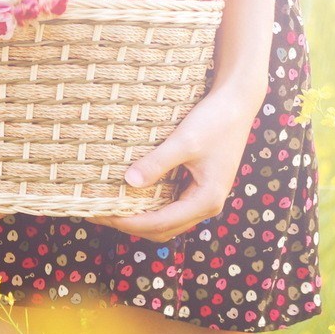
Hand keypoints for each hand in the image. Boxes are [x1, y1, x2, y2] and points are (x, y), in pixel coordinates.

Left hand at [93, 83, 266, 242]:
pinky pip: (169, 205)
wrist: (237, 104)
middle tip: (98, 213)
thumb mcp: (183, 141)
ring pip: (166, 220)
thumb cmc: (215, 121)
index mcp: (207, 200)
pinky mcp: (197, 187)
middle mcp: (206, 205)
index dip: (129, 222)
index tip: (101, 214)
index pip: (161, 223)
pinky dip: (148, 206)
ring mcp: (202, 197)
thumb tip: (129, 182)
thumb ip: (157, 163)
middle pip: (163, 229)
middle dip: (130, 224)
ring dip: (138, 217)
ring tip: (108, 207)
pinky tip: (127, 195)